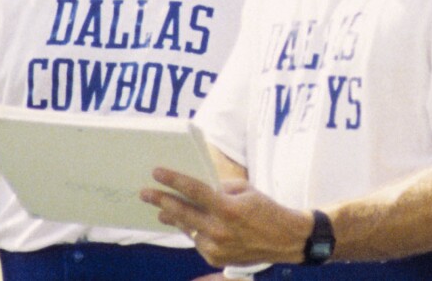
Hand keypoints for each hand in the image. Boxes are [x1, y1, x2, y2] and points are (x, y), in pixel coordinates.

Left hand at [141, 167, 311, 266]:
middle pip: (182, 212)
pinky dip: (192, 230)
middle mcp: (219, 230)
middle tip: (145, 193)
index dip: (173, 180)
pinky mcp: (216, 258)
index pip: (194, 190)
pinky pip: (197, 241)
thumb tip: (197, 190)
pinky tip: (185, 223)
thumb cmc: (265, 209)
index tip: (157, 172)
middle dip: (161, 201)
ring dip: (173, 217)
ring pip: (187, 228)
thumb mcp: (245, 190)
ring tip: (161, 210)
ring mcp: (216, 247)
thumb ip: (219, 189)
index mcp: (228, 208)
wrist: (285, 240)